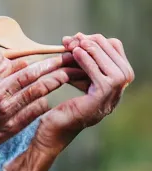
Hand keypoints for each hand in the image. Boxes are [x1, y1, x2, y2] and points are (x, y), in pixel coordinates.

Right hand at [0, 49, 76, 170]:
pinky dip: (44, 102)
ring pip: (36, 89)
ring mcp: (5, 109)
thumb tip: (5, 56)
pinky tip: (49, 99)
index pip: (15, 62)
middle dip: (50, 64)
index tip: (43, 56)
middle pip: (29, 73)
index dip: (32, 58)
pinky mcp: (13, 125)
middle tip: (65, 59)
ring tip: (66, 75)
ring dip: (54, 81)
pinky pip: (35, 110)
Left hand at [6, 33, 133, 170]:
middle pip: (122, 64)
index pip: (119, 60)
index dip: (102, 44)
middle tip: (77, 38)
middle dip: (100, 46)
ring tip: (77, 43)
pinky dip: (90, 64)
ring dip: (97, 53)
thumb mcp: (67, 80)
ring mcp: (109, 103)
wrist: (47, 133)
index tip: (79, 38)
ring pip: (118, 72)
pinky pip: (104, 81)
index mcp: (110, 90)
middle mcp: (115, 98)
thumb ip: (74, 63)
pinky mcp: (98, 106)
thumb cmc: (54, 106)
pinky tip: (75, 54)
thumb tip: (73, 40)